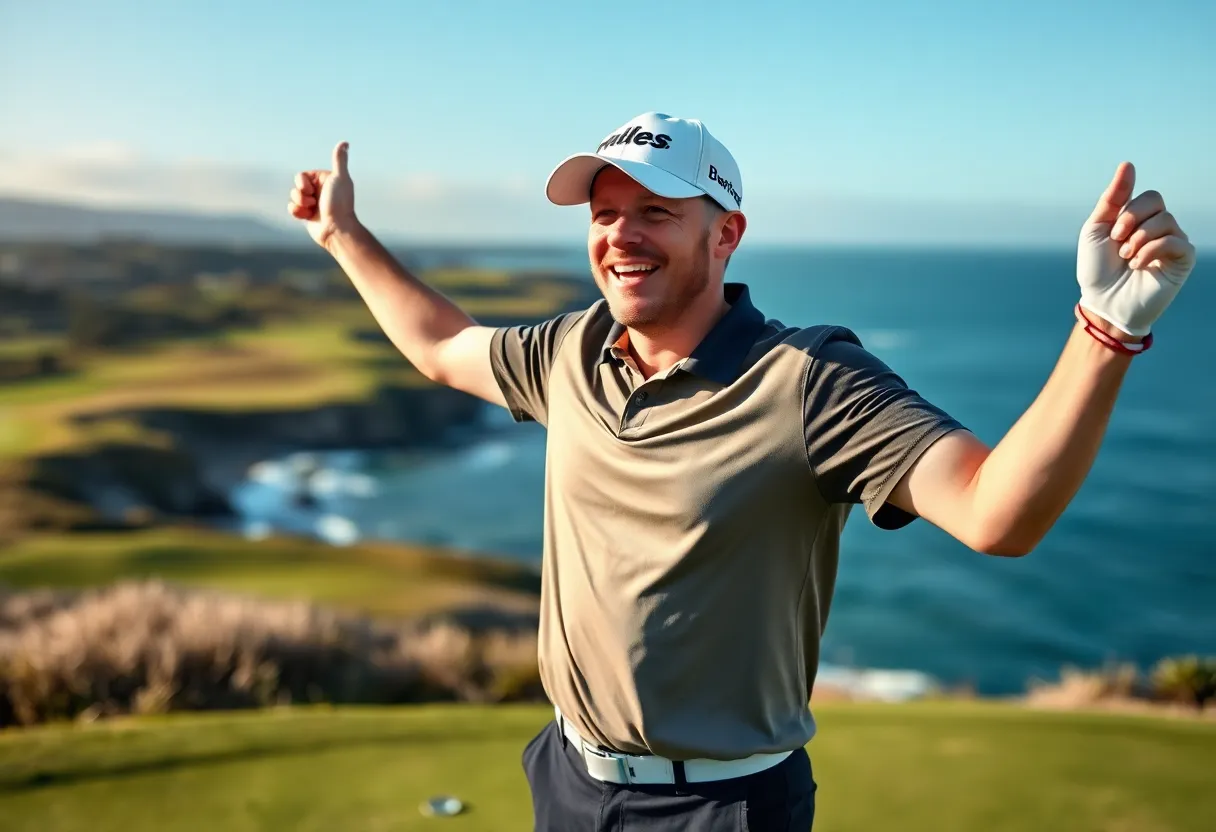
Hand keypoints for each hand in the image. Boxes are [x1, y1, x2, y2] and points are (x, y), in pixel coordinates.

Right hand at [288, 141, 357, 248]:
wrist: (336, 229)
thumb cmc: (339, 204)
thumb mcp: (339, 178)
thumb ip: (339, 160)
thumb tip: (345, 143)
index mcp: (324, 180)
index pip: (302, 176)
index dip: (303, 183)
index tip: (313, 189)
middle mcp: (318, 190)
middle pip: (296, 186)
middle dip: (301, 194)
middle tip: (313, 201)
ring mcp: (313, 202)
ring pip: (293, 197)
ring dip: (300, 204)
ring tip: (312, 210)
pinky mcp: (307, 214)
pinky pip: (292, 208)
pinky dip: (297, 212)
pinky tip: (307, 217)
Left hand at [1076, 162, 1195, 336]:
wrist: (1103, 302)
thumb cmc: (1097, 268)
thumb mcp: (1097, 228)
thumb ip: (1113, 197)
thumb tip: (1128, 164)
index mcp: (1141, 218)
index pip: (1148, 195)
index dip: (1129, 209)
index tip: (1112, 232)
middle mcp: (1160, 227)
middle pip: (1157, 202)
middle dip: (1131, 220)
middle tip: (1118, 243)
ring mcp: (1173, 243)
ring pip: (1166, 221)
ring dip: (1139, 239)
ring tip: (1126, 258)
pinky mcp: (1182, 260)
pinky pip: (1176, 242)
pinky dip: (1151, 251)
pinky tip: (1138, 265)